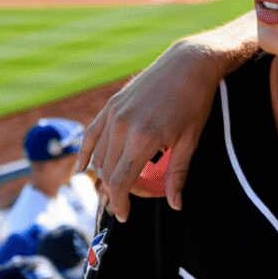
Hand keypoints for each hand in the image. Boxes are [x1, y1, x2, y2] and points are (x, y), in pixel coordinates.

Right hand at [77, 41, 218, 219]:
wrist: (189, 64)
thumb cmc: (195, 102)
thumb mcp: (191, 140)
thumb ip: (178, 174)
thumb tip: (175, 204)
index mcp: (143, 139)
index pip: (121, 181)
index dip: (121, 202)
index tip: (125, 214)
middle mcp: (123, 127)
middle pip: (108, 171)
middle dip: (114, 192)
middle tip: (126, 202)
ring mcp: (114, 114)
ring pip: (99, 155)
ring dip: (104, 175)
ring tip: (114, 188)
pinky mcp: (112, 104)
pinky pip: (92, 134)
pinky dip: (86, 153)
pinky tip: (83, 169)